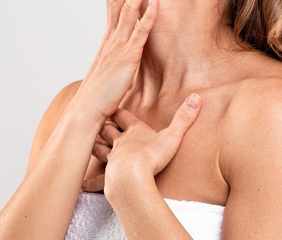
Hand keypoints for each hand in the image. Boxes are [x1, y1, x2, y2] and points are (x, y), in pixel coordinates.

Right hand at [70, 0, 157, 122]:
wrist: (86, 113)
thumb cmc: (97, 98)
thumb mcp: (108, 74)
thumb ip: (114, 62)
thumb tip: (117, 59)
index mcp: (108, 40)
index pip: (109, 4)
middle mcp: (112, 39)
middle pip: (114, 0)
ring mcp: (119, 47)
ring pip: (129, 11)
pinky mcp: (128, 58)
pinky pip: (140, 32)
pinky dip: (148, 16)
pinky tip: (154, 2)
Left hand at [82, 94, 202, 194]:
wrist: (132, 178)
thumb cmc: (151, 156)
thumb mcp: (172, 136)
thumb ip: (184, 117)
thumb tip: (197, 97)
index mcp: (134, 131)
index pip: (123, 116)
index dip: (118, 110)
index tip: (112, 103)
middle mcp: (120, 143)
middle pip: (108, 130)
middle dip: (103, 124)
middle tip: (97, 120)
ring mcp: (112, 160)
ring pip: (99, 149)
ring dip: (95, 145)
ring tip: (89, 142)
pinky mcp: (109, 176)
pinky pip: (99, 178)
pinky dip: (91, 180)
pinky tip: (83, 183)